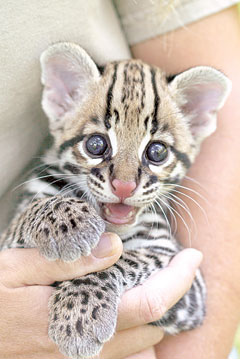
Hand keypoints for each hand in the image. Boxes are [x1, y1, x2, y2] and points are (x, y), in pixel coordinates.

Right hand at [0, 233, 201, 358]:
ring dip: (155, 313)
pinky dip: (135, 328)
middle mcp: (86, 345)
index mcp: (77, 318)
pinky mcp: (74, 358)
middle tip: (175, 265)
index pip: (146, 304)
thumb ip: (66, 260)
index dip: (177, 281)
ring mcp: (81, 357)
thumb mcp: (16, 268)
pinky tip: (126, 303)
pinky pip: (120, 351)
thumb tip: (114, 247)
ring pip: (140, 344)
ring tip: (156, 280)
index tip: (192, 257)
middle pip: (152, 327)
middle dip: (172, 296)